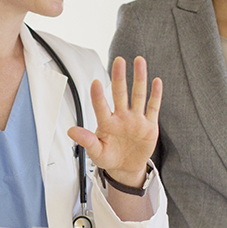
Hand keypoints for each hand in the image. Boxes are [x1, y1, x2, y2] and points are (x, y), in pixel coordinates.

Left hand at [68, 56, 162, 186]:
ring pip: (138, 95)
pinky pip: (153, 107)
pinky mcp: (149, 126)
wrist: (126, 167)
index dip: (98, 96)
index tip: (95, 83)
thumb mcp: (96, 152)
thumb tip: (70, 131)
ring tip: (139, 61)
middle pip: (120, 94)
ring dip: (139, 78)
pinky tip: (156, 81)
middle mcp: (121, 117)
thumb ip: (86, 141)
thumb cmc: (108, 157)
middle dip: (119, 77)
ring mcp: (136, 119)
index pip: (101, 107)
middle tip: (118, 61)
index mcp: (107, 123)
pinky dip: (155, 95)